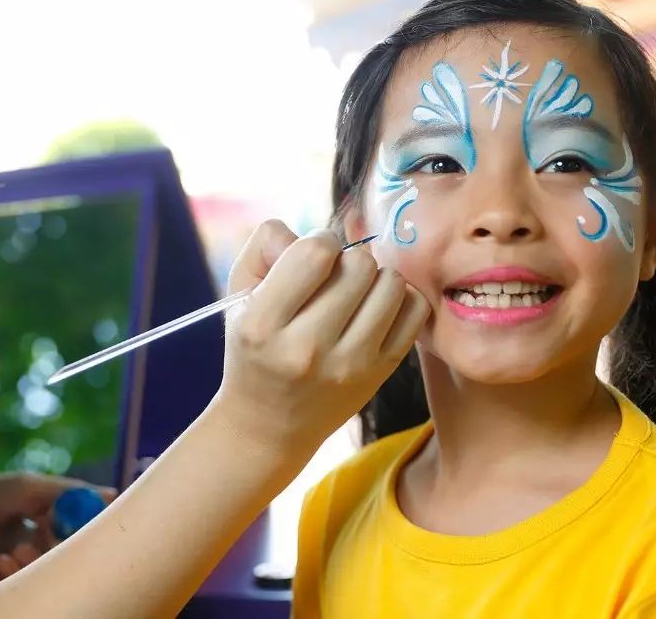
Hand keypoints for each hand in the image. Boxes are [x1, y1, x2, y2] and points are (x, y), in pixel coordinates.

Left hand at [0, 472, 115, 597]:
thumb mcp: (25, 487)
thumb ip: (65, 491)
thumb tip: (112, 494)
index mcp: (55, 520)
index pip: (88, 529)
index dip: (93, 532)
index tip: (95, 532)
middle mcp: (45, 547)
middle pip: (73, 558)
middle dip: (63, 553)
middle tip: (47, 542)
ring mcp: (26, 571)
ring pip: (50, 578)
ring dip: (36, 565)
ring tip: (15, 551)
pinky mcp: (6, 590)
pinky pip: (25, 594)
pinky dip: (14, 578)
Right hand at [214, 221, 428, 457]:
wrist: (268, 426)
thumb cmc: (254, 348)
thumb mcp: (240, 297)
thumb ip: (263, 248)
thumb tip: (304, 230)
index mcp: (263, 325)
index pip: (315, 253)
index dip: (319, 241)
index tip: (313, 258)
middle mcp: (307, 348)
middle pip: (359, 264)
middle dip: (347, 259)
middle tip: (333, 278)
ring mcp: (350, 365)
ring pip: (391, 283)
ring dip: (375, 277)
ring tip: (355, 292)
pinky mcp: (380, 374)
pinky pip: (415, 311)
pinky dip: (400, 300)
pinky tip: (376, 309)